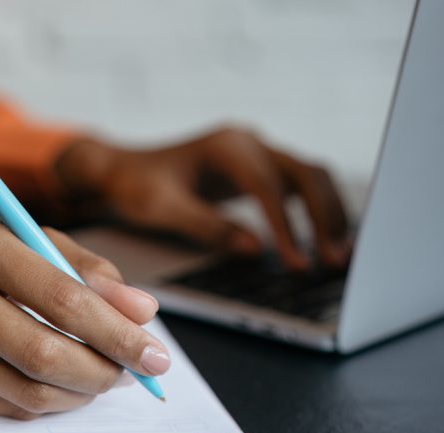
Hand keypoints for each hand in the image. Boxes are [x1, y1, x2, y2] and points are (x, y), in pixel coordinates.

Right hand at [0, 212, 168, 418]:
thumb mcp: (26, 237)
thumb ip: (86, 268)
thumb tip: (142, 311)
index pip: (58, 295)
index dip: (116, 330)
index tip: (155, 350)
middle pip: (41, 352)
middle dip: (104, 370)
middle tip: (137, 372)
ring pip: (26, 389)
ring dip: (81, 392)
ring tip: (105, 375)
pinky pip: (5, 406)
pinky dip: (49, 401)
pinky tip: (65, 385)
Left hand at [56, 127, 350, 269]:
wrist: (122, 170)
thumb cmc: (136, 186)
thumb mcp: (161, 208)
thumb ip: (206, 226)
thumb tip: (254, 249)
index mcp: (225, 145)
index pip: (267, 185)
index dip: (285, 225)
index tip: (295, 261)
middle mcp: (248, 142)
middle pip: (306, 173)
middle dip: (325, 217)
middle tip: (335, 260)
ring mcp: (257, 153)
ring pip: (311, 176)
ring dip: (329, 214)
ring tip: (339, 256)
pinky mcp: (259, 170)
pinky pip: (299, 187)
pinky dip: (317, 212)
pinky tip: (325, 242)